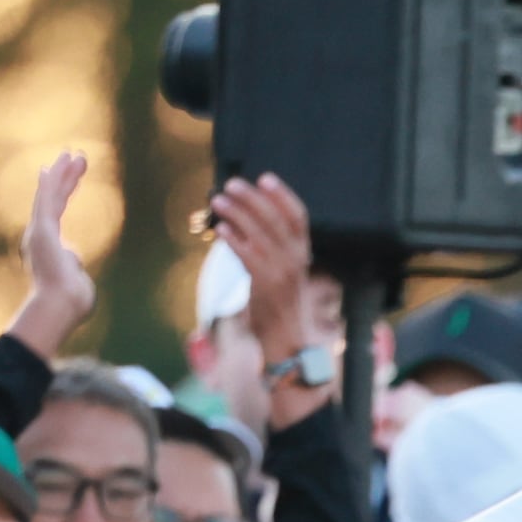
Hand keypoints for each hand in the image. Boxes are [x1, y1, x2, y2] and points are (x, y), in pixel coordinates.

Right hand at [7, 151, 98, 358]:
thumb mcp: (76, 279)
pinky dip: (49, 184)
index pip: (59, 211)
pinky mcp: (42, 231)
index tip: (69, 175)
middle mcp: (40, 236)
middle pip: (55, 198)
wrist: (60, 307)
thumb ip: (73, 264)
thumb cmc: (72, 302)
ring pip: (51, 196)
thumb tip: (73, 255)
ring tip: (72, 154)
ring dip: (62, 174)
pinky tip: (51, 167)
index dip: (64, 191)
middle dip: (66, 176)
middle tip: (75, 155)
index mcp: (49, 246)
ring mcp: (39, 232)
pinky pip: (46, 202)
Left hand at [211, 174, 323, 426]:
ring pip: (259, 234)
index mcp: (303, 254)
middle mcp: (296, 261)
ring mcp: (281, 274)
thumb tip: (241, 218)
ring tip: (218, 201)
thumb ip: (270, 247)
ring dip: (237, 214)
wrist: (286, 343)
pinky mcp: (265, 287)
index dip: (283, 195)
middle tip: (232, 185)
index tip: (265, 178)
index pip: (299, 217)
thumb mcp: (282, 274)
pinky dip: (234, 240)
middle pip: (275, 220)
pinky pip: (248, 256)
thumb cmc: (279, 307)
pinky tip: (220, 229)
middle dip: (252, 199)